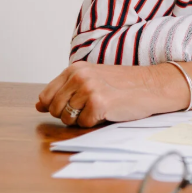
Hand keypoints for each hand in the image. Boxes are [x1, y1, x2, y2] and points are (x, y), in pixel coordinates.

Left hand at [36, 61, 188, 127]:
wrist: (153, 85)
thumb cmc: (124, 85)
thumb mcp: (91, 80)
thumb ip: (64, 90)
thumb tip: (39, 105)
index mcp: (75, 69)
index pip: (46, 96)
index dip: (57, 106)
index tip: (74, 105)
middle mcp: (79, 76)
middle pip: (54, 109)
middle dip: (69, 115)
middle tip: (91, 107)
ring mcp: (88, 88)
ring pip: (67, 118)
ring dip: (82, 119)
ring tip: (100, 108)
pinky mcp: (99, 102)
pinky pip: (83, 124)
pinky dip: (94, 123)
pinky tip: (108, 111)